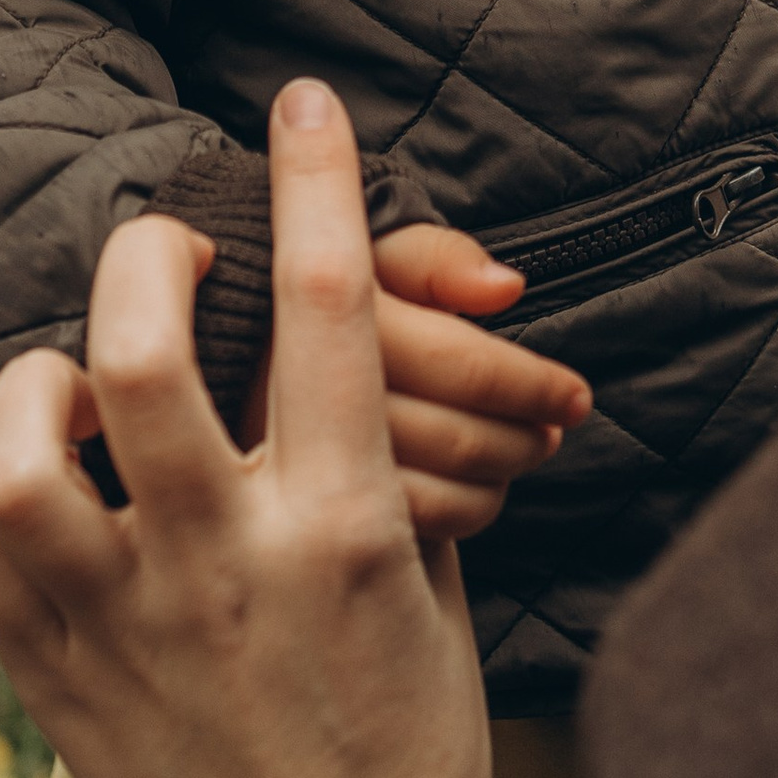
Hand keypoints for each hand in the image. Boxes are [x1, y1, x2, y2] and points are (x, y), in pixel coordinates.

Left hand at [0, 81, 493, 777]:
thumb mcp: (435, 591)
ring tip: (75, 374)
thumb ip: (393, 464)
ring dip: (41, 378)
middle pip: (144, 351)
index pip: (329, 308)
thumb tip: (375, 356)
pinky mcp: (55, 679)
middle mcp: (227, 563)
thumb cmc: (408, 749)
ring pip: (27, 449)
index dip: (315, 182)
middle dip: (147, 256)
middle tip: (167, 246)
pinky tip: (32, 463)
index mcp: (347, 529)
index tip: (302, 102)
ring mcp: (128, 625)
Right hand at [237, 222, 592, 540]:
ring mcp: (279, 466)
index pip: (453, 360)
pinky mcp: (284, 513)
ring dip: (495, 477)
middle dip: (521, 433)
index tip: (575, 394)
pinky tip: (472, 493)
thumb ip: (433, 257)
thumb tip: (505, 290)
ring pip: (425, 493)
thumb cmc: (303, 274)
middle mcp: (289, 394)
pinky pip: (389, 533)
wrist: (202, 336)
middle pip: (447, 434)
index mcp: (314, 315)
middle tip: (555, 425)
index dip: (529, 382)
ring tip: (523, 450)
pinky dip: (453, 516)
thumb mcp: (365, 245)